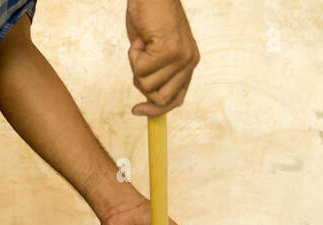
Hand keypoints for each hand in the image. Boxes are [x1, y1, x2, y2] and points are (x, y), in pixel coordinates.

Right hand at [126, 0, 198, 115]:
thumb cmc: (148, 17)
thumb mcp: (153, 50)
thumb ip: (155, 73)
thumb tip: (146, 103)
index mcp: (188, 64)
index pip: (175, 100)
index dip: (155, 110)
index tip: (136, 110)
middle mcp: (189, 63)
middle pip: (160, 98)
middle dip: (142, 83)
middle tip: (139, 60)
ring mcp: (181, 58)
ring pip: (147, 85)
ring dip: (136, 65)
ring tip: (141, 43)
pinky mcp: (170, 51)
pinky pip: (141, 70)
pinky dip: (133, 56)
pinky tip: (141, 39)